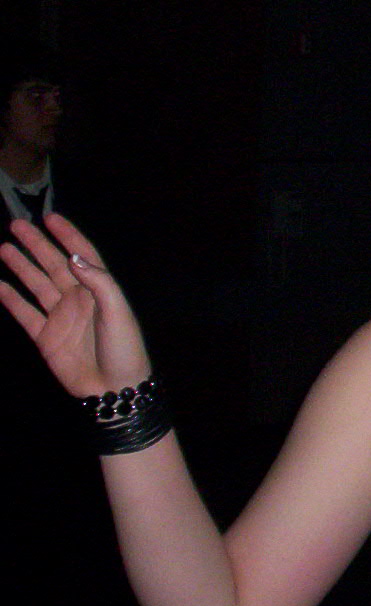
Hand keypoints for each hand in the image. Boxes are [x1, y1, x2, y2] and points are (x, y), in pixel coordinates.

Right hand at [0, 216, 151, 396]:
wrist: (113, 388)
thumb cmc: (123, 348)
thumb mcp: (118, 311)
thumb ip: (99, 282)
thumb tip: (74, 258)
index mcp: (98, 289)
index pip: (81, 255)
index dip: (67, 235)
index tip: (51, 218)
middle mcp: (77, 298)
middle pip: (53, 265)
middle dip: (37, 245)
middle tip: (16, 225)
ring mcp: (59, 317)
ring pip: (36, 284)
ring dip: (21, 266)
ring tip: (4, 247)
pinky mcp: (45, 337)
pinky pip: (23, 313)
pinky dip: (10, 299)